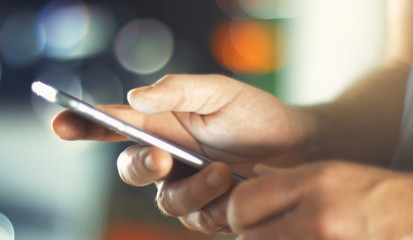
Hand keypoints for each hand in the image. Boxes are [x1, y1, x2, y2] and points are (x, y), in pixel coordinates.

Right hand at [52, 74, 309, 232]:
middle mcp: (169, 156)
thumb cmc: (256, 115)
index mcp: (164, 125)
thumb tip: (134, 97)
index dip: (84, 125)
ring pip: (166, 201)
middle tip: (162, 156)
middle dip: (141, 166)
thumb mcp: (220, 91)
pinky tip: (235, 190)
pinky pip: (196, 218)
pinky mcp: (208, 210)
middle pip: (132, 171)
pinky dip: (213, 206)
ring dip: (192, 188)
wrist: (294, 147)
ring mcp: (187, 186)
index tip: (61, 123)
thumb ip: (178, 90)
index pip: (116, 125)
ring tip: (225, 172)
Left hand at [228, 161, 412, 238]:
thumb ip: (285, 176)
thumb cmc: (370, 192)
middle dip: (249, 234)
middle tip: (259, 230)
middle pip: (249, 236)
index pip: (245, 199)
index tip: (242, 214)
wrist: (412, 216)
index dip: (236, 210)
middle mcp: (317, 216)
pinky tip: (300, 238)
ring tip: (285, 233)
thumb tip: (254, 173)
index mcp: (312, 183)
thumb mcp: (329, 172)